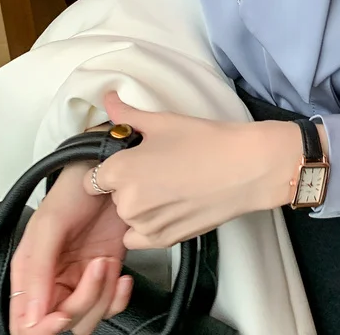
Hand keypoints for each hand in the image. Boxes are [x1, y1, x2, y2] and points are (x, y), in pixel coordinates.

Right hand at [10, 162, 132, 334]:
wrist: (111, 167)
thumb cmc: (75, 187)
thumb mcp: (50, 225)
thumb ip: (38, 270)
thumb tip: (31, 317)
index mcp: (30, 273)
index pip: (27, 322)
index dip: (44, 327)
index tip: (62, 313)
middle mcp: (55, 279)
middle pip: (62, 323)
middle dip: (82, 304)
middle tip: (95, 272)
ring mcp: (83, 277)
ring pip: (88, 317)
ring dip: (102, 297)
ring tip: (106, 263)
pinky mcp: (108, 272)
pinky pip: (110, 303)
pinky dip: (119, 297)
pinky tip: (123, 276)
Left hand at [86, 92, 304, 249]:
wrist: (247, 167)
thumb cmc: (207, 140)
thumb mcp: (164, 121)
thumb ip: (127, 114)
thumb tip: (107, 98)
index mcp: (120, 170)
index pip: (93, 177)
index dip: (113, 166)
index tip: (133, 160)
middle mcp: (126, 202)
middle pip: (113, 195)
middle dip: (130, 183)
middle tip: (161, 168)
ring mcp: (144, 225)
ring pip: (128, 215)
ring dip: (142, 204)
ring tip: (173, 185)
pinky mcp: (163, 241)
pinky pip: (139, 236)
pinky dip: (149, 225)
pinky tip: (173, 206)